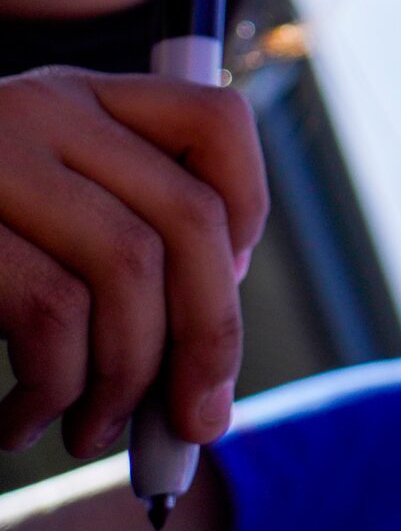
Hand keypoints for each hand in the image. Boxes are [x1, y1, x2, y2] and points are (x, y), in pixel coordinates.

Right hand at [0, 68, 266, 457]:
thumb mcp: (31, 225)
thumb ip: (111, 248)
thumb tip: (207, 361)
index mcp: (76, 100)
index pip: (216, 124)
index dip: (247, 215)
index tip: (226, 295)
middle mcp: (41, 110)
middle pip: (189, 218)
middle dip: (210, 336)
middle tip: (196, 421)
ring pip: (127, 269)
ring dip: (125, 377)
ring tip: (90, 430)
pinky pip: (48, 309)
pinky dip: (52, 385)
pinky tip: (19, 419)